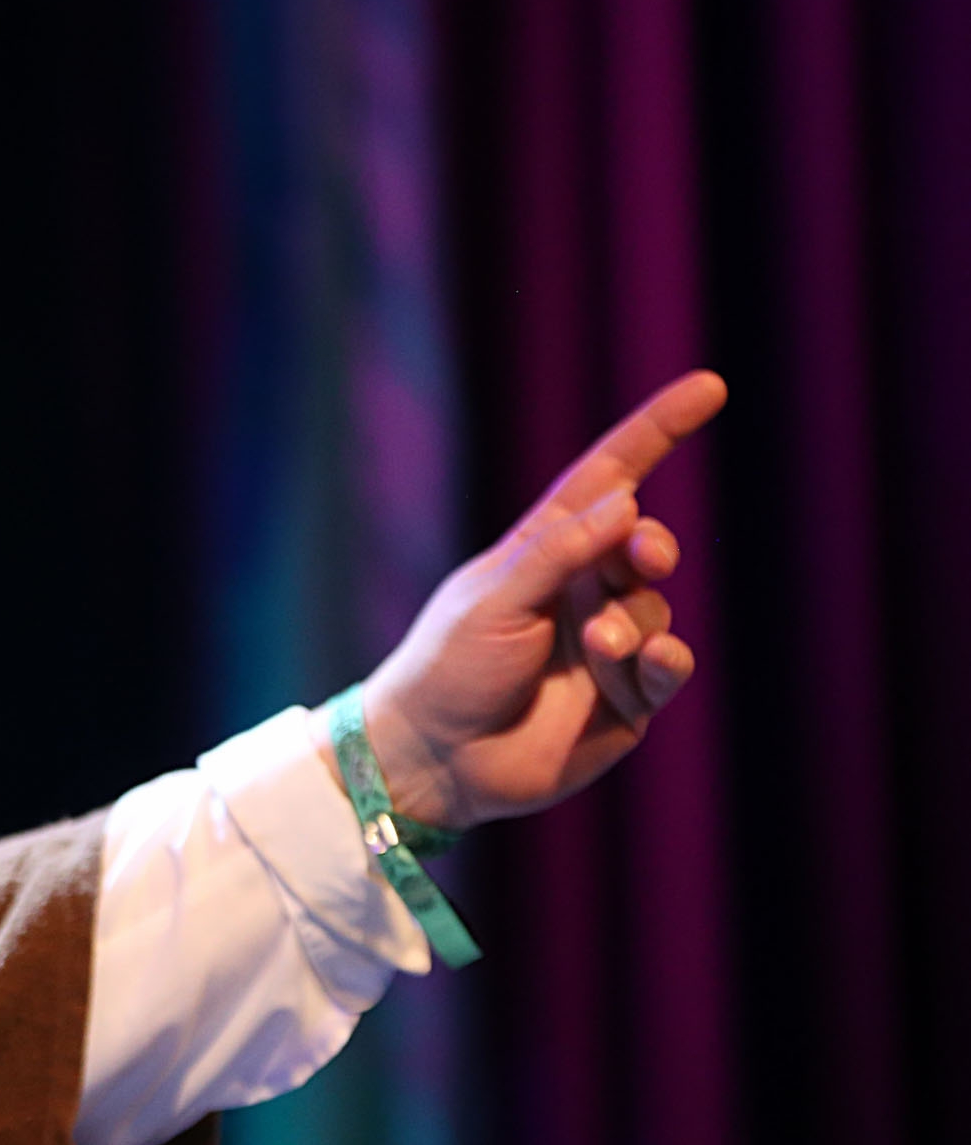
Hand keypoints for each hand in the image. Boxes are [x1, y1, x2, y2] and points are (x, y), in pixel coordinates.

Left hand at [348, 369, 726, 829]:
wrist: (433, 759)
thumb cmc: (446, 670)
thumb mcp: (493, 600)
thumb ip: (557, 552)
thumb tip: (626, 502)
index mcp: (543, 553)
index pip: (610, 478)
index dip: (658, 432)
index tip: (709, 386)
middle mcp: (581, 591)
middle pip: (644, 544)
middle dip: (650, 545)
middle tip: (642, 554)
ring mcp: (608, 646)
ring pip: (657, 608)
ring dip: (633, 620)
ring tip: (593, 643)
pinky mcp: (627, 700)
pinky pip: (670, 667)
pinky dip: (664, 659)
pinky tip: (646, 661)